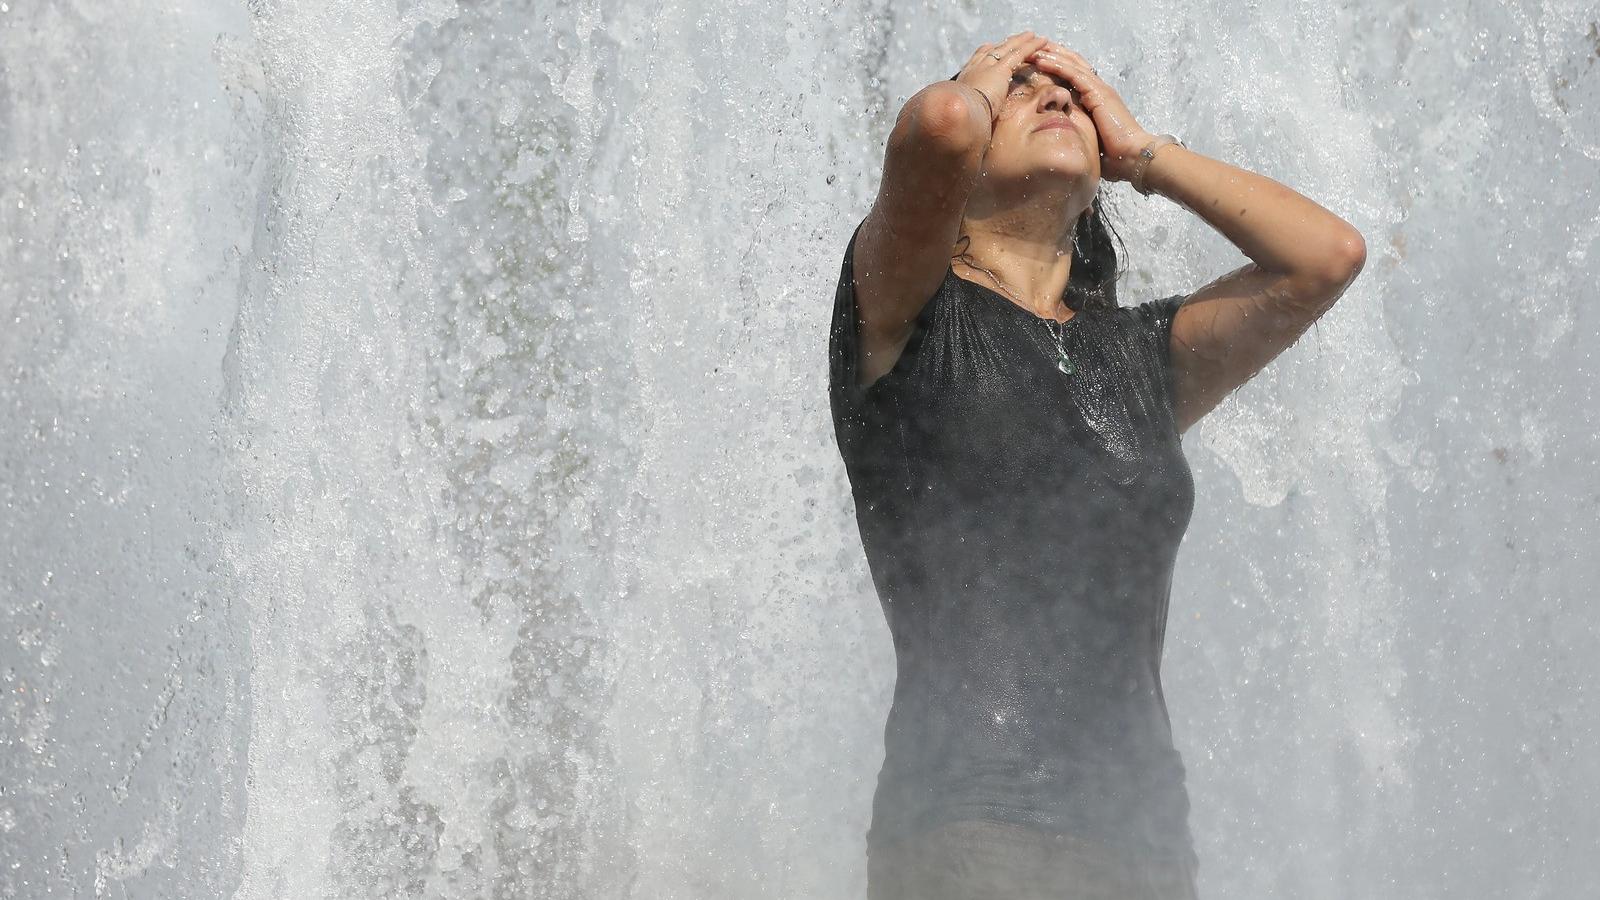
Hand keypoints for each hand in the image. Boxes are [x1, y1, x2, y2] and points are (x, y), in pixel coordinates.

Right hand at [952, 31, 1050, 125]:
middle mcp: (975, 69)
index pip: (975, 61)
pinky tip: (1042, 41)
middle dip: (1004, 44)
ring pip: (1007, 49)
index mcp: (965, 81)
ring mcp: (987, 67)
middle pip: (992, 51)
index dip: (984, 53)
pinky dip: (1031, 46)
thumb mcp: (962, 115)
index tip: (989, 47)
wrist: (956, 114)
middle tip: (1015, 38)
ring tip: (1033, 36)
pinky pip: (1019, 54)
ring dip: (1021, 41)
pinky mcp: (1000, 70)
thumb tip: (969, 124)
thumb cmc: (959, 122)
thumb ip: (968, 113)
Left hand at [1026, 42, 1157, 183]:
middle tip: (1032, 47)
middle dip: (1053, 53)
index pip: (1074, 73)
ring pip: (1072, 64)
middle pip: (1073, 63)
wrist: (1133, 156)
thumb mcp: (1088, 138)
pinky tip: (1042, 61)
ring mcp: (1099, 89)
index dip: (1057, 65)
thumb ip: (1076, 130)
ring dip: (1051, 55)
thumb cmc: (1113, 155)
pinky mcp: (1098, 93)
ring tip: (1032, 50)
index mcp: (1096, 97)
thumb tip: (1058, 137)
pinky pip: (1074, 74)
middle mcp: (1098, 88)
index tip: (1038, 61)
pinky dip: (1057, 66)